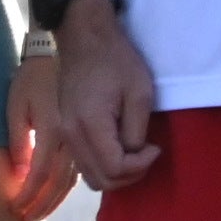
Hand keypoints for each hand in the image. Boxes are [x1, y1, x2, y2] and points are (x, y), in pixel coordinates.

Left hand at [0, 49, 74, 220]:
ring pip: (78, 178)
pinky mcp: (95, 133)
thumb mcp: (17, 102)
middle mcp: (74, 138)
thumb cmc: (38, 74)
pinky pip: (86, 165)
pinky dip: (71, 183)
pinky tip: (57, 193)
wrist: (81, 50)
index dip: (28, 197)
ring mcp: (87, 136)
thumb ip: (20, 138)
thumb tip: (20, 171)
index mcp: (54, 130)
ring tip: (37, 214)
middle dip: (42, 205)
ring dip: (56, 199)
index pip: (41, 175)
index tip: (14, 211)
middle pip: (61, 183)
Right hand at [54, 0, 160, 189]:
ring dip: (116, 173)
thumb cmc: (116, 61)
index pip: (115, 168)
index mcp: (89, 125)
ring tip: (135, 153)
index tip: (156, 147)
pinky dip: (103, 164)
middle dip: (130, 175)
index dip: (141, 165)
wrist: (84, 40)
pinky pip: (83, 162)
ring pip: (90, 176)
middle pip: (100, 180)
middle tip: (147, 154)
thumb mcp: (139, 94)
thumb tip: (135, 153)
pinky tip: (118, 147)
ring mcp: (64, 134)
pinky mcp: (64, 131)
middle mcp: (70, 135)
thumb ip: (136, 130)